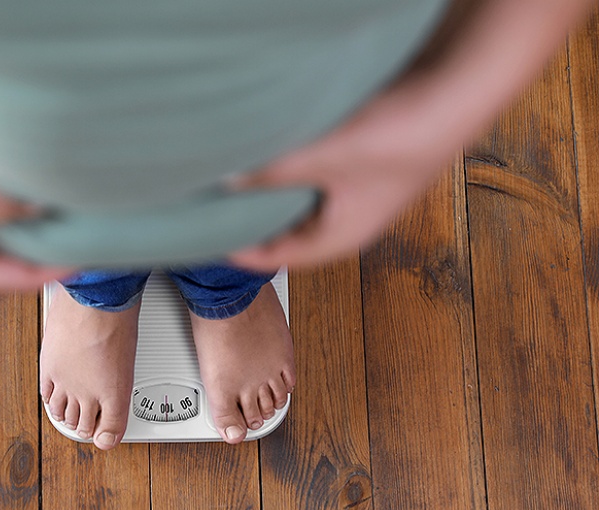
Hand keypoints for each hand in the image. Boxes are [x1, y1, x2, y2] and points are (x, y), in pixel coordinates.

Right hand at [0, 121, 73, 289]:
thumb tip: (41, 205)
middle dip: (47, 251)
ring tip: (63, 211)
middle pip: (14, 265)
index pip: (18, 281)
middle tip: (83, 231)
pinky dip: (11, 209)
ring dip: (30, 228)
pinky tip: (25, 190)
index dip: (57, 270)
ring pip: (2, 240)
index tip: (89, 253)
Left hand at [227, 74, 460, 270]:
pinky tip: (278, 151)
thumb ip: (270, 174)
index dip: (244, 254)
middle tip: (218, 210)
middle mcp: (352, 221)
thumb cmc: (400, 136)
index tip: (211, 242)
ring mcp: (362, 193)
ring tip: (241, 180)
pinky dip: (294, 170)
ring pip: (305, 203)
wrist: (457, 92)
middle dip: (256, 223)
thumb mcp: (321, 158)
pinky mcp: (367, 163)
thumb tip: (225, 182)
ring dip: (275, 194)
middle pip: (291, 233)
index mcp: (342, 237)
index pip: (281, 258)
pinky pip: (318, 178)